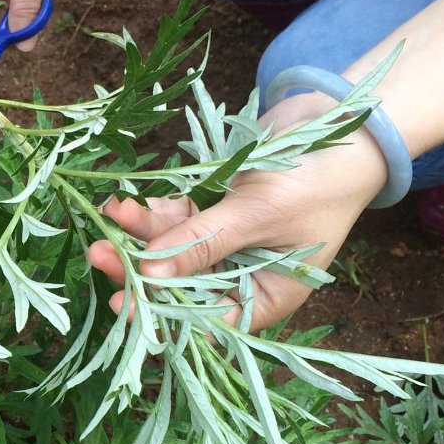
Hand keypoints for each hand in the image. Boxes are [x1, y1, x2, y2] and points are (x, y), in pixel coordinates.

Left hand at [86, 94, 389, 330]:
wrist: (345, 122)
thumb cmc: (319, 177)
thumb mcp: (261, 213)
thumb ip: (204, 242)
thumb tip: (149, 276)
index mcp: (265, 297)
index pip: (206, 321)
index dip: (163, 315)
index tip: (123, 302)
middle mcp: (241, 277)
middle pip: (179, 286)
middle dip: (140, 270)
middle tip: (99, 254)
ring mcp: (225, 243)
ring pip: (171, 250)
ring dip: (140, 235)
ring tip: (110, 215)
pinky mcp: (213, 210)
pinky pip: (176, 219)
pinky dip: (153, 211)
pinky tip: (127, 203)